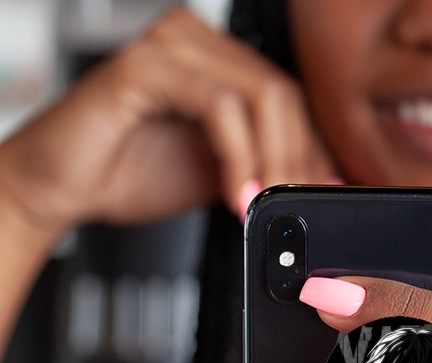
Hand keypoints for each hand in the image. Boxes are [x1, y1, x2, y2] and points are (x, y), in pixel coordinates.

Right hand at [0, 8, 335, 233]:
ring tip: (263, 206)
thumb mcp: (220, 174)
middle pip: (283, 95)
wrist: (65, 186)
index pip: (289, 98)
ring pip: (260, 96)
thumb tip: (316, 183)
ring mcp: (170, 46)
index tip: (322, 195)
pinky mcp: (145, 64)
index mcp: (218, 62)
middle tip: (293, 207)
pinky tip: (236, 195)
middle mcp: (197, 42)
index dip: (313, 150)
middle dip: (298, 161)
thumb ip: (263, 167)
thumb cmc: (131, 173)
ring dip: (273, 161)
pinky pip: (219, 106)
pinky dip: (238, 157)